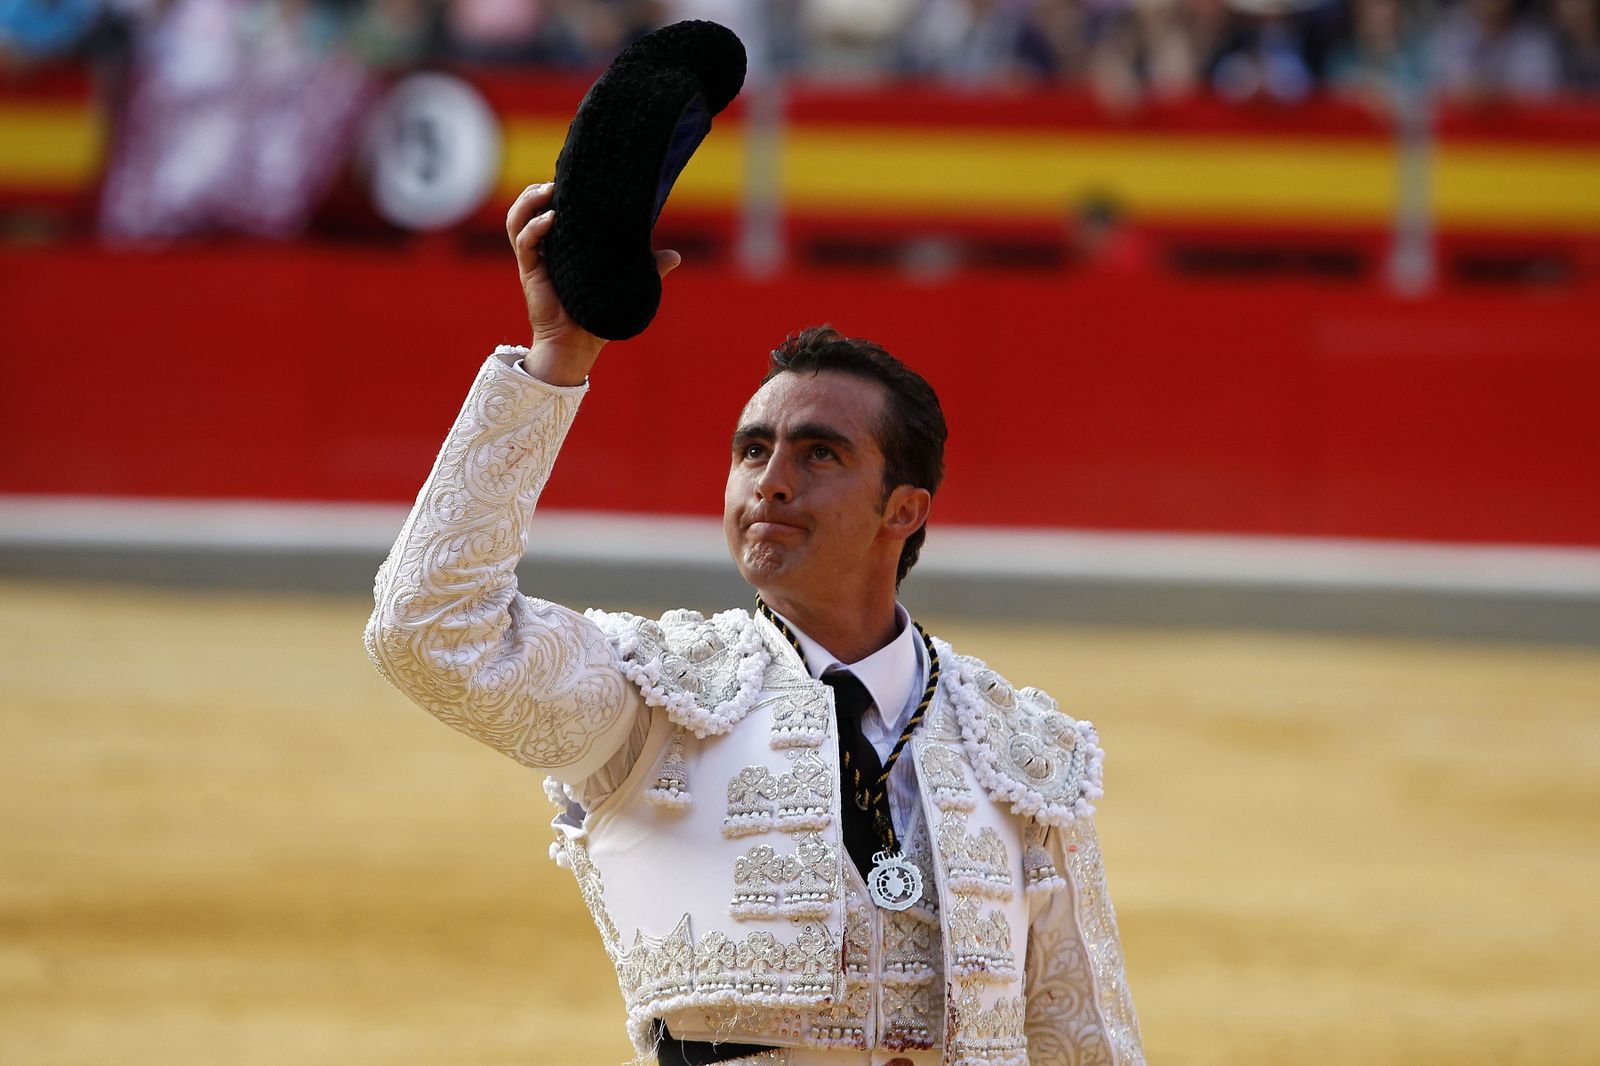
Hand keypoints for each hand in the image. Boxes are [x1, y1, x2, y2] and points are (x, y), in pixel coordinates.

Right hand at [506, 182, 680, 385]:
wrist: (577, 346)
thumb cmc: (597, 316)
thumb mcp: (626, 285)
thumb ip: (648, 268)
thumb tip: (676, 255)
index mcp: (561, 248)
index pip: (548, 211)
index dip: (553, 193)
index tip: (571, 179)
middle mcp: (543, 251)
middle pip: (526, 210)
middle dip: (534, 191)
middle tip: (555, 181)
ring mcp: (535, 261)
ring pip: (517, 221)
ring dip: (527, 202)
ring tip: (547, 190)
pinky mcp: (530, 274)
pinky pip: (525, 244)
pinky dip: (535, 228)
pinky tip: (551, 219)